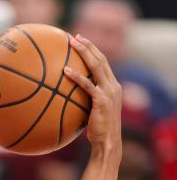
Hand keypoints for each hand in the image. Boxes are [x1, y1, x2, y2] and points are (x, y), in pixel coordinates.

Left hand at [64, 35, 121, 153]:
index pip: (103, 63)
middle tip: (75, 36)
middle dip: (88, 46)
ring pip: (96, 66)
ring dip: (84, 52)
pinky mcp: (101, 100)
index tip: (82, 42)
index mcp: (113, 86)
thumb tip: (69, 99)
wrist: (108, 143)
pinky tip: (65, 70)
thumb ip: (87, 102)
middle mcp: (113, 85)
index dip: (93, 51)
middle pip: (101, 59)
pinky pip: (87, 85)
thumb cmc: (98, 132)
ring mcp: (109, 92)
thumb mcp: (93, 113)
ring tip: (72, 43)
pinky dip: (76, 76)